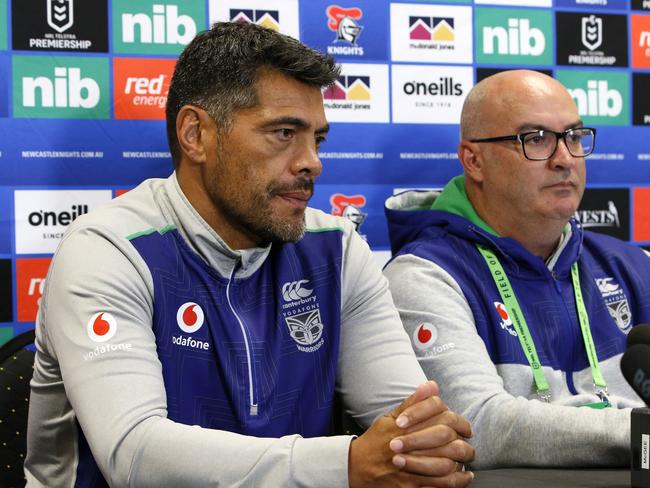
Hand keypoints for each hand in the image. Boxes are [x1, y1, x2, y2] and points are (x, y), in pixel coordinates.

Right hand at [348, 381, 474, 487]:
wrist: (355, 468)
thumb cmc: (375, 442)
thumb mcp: (389, 418)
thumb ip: (412, 403)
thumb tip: (431, 385)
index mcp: (404, 426)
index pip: (439, 417)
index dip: (458, 423)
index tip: (464, 428)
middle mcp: (407, 445)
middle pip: (446, 441)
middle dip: (463, 444)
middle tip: (469, 446)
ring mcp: (409, 467)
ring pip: (446, 465)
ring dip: (461, 464)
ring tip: (467, 462)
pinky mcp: (409, 487)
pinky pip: (439, 486)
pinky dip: (455, 482)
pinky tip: (461, 477)